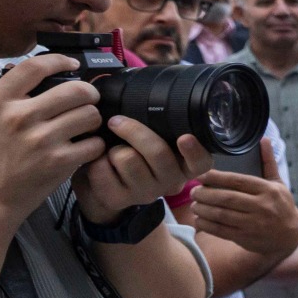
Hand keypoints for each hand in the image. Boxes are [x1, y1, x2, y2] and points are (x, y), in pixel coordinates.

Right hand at [0, 57, 113, 227]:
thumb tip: (12, 78)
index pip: (35, 67)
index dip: (59, 60)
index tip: (71, 64)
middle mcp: (21, 118)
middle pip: (75, 89)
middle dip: (88, 92)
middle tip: (87, 99)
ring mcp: (42, 141)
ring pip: (89, 114)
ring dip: (92, 118)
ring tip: (85, 125)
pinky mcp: (59, 163)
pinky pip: (94, 143)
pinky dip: (94, 144)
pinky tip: (85, 147)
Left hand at [77, 114, 211, 226]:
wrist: (105, 186)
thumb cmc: (134, 152)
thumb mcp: (153, 140)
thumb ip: (159, 127)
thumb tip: (143, 98)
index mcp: (185, 165)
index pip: (201, 162)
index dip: (194, 150)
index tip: (184, 137)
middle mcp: (171, 182)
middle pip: (157, 152)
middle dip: (133, 130)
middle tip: (116, 121)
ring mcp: (146, 193)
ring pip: (127, 158)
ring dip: (113, 149)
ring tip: (114, 152)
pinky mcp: (120, 199)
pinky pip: (103, 170)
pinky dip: (96, 160)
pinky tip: (102, 165)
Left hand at [188, 137, 297, 258]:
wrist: (290, 236)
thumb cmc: (281, 205)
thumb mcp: (278, 183)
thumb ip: (268, 162)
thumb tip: (264, 139)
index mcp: (268, 190)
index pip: (238, 181)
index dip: (216, 177)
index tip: (201, 175)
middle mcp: (262, 206)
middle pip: (227, 198)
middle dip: (206, 194)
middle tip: (193, 191)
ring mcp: (254, 224)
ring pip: (222, 215)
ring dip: (204, 210)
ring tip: (194, 205)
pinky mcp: (246, 238)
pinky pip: (222, 231)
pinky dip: (207, 225)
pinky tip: (199, 220)